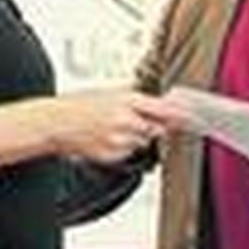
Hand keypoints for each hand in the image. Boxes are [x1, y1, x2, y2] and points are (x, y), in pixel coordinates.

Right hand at [50, 90, 181, 163]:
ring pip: (142, 141)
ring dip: (135, 136)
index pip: (164, 109)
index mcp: (127, 101)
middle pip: (157, 128)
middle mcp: (127, 121)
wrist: (55, 123)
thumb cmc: (77, 105)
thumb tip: (156, 101)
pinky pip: (128, 153)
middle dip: (153, 125)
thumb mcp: (108, 92)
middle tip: (137, 120)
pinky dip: (123, 147)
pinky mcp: (113, 156)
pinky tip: (106, 138)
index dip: (180, 114)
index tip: (192, 116)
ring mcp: (120, 141)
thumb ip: (134, 99)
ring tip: (113, 127)